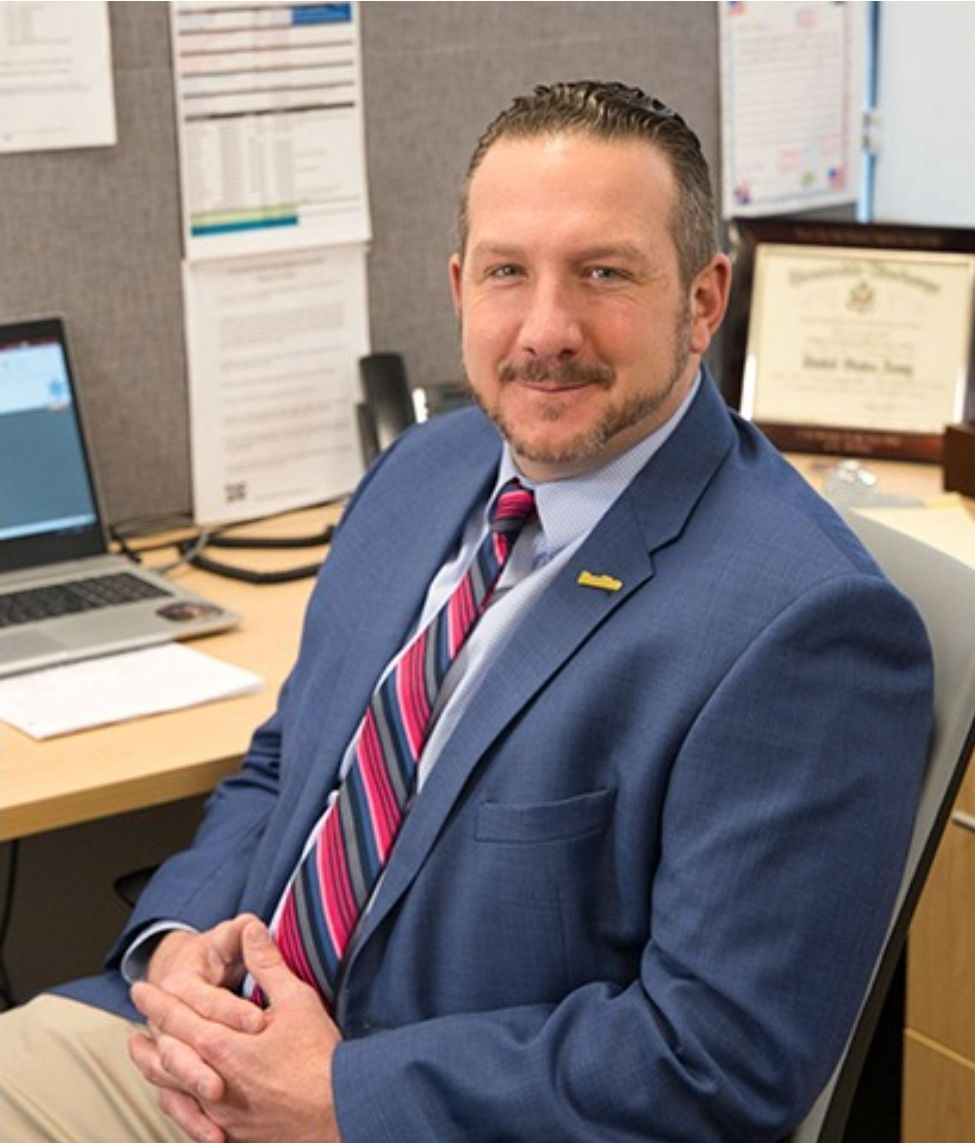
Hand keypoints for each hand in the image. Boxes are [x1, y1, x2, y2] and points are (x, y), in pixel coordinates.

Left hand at [130, 919, 341, 1142]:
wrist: (339, 1113)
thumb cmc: (319, 1056)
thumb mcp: (296, 1000)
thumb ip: (267, 964)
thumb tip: (252, 928)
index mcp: (222, 1046)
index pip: (178, 1018)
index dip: (157, 1001)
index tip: (140, 988)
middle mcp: (212, 1083)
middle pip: (165, 1059)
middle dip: (148, 1038)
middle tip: (134, 1030)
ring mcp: (220, 1113)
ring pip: (173, 1091)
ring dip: (155, 1069)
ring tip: (143, 1057)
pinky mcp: (234, 1132)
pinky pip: (192, 1117)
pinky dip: (177, 1102)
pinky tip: (178, 1097)